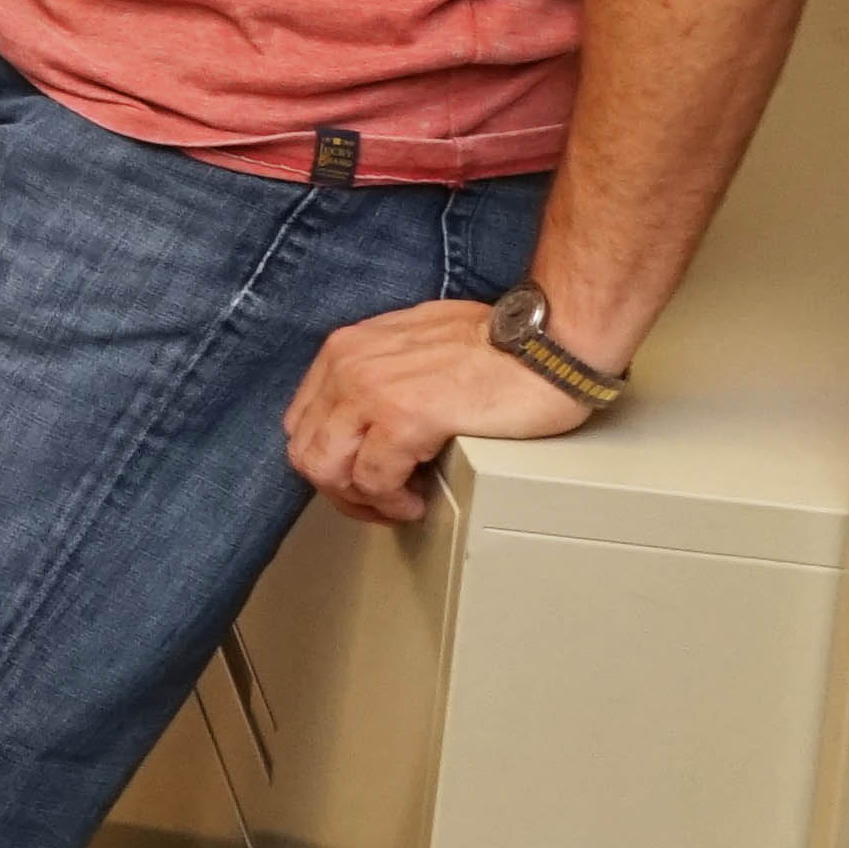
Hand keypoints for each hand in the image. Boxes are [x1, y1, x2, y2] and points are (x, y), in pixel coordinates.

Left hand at [286, 298, 596, 523]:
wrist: (545, 343)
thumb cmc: (498, 346)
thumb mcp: (414, 345)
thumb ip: (381, 374)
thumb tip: (367, 421)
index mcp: (347, 349)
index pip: (303, 421)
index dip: (329, 460)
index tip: (360, 478)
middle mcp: (348, 365)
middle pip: (306, 450)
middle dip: (339, 488)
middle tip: (378, 503)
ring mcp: (372, 389)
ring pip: (326, 469)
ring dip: (361, 500)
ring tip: (398, 504)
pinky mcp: (405, 416)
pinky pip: (373, 480)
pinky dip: (391, 502)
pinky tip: (417, 501)